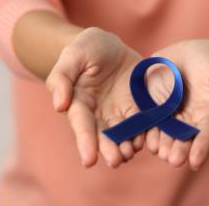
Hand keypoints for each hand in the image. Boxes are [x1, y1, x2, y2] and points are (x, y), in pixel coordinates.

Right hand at [46, 27, 143, 167]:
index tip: (89, 161)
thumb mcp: (73, 56)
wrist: (111, 46)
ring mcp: (120, 111)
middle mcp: (100, 113)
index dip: (86, 142)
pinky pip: (143, 122)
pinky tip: (149, 139)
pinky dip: (145, 132)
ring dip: (127, 145)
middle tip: (116, 161)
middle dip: (109, 149)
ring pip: (124, 133)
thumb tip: (59, 105)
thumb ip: (62, 78)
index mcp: (80, 103)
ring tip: (131, 152)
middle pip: (104, 135)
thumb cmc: (87, 48)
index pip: (82, 125)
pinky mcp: (137, 106)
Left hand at [145, 39, 208, 169]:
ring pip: (164, 132)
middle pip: (184, 138)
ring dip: (161, 143)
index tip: (196, 162)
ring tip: (158, 151)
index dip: (202, 148)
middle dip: (179, 150)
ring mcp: (169, 114)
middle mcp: (188, 120)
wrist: (192, 52)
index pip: (207, 134)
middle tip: (173, 160)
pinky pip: (148, 118)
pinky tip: (142, 135)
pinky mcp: (153, 105)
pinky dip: (145, 127)